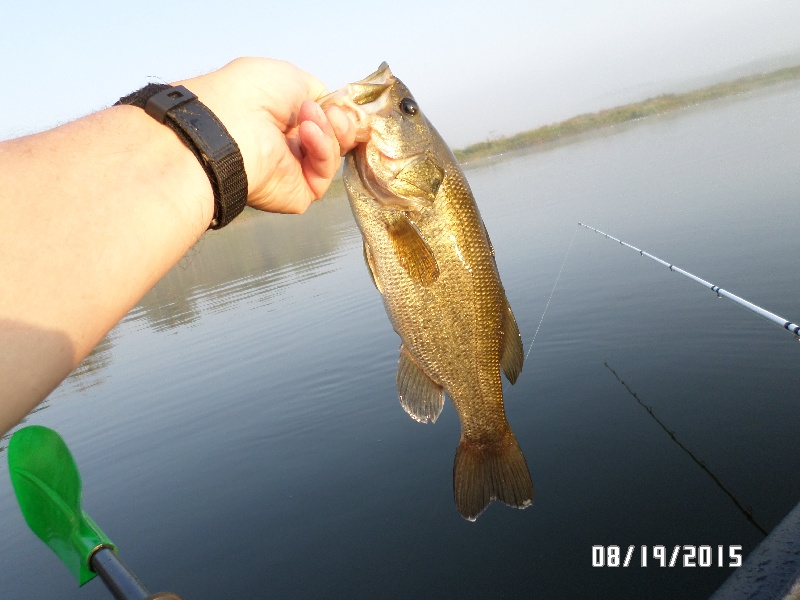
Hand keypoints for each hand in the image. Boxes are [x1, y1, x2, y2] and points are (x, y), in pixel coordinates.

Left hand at [177, 58, 356, 213]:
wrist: (229, 126)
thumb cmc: (249, 95)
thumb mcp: (288, 76)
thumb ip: (316, 91)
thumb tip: (333, 106)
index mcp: (281, 118)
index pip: (324, 118)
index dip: (337, 110)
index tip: (339, 103)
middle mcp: (288, 145)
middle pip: (335, 138)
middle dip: (338, 121)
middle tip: (328, 112)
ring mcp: (294, 171)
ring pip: (333, 154)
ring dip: (328, 132)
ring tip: (308, 121)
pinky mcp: (300, 193)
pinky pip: (324, 174)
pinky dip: (323, 152)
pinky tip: (307, 135)